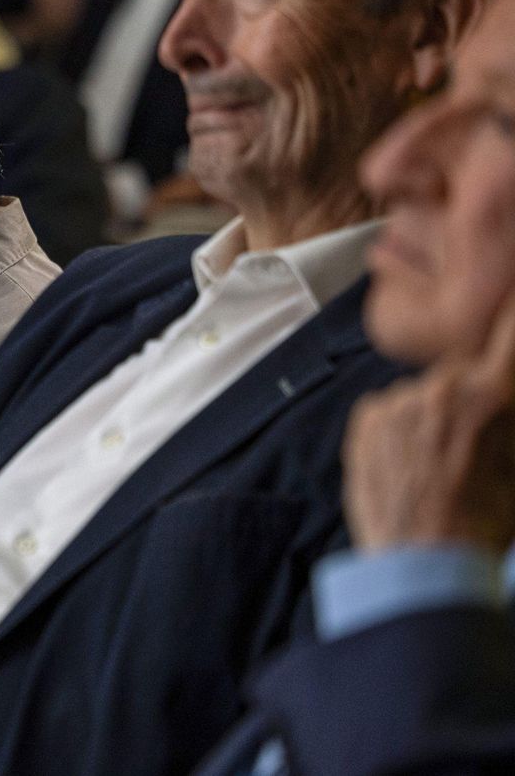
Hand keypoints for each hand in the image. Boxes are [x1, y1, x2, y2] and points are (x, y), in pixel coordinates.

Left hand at [343, 294, 514, 553]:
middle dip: (475, 392)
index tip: (508, 301)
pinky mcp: (366, 418)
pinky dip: (404, 428)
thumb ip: (508, 417)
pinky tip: (412, 465)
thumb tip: (501, 398)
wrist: (423, 564)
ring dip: (436, 414)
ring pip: (427, 393)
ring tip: (442, 463)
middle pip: (466, 370)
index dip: (511, 316)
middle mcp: (443, 386)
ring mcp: (399, 401)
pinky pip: (393, 410)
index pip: (512, 329)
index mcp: (494, 395)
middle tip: (477, 437)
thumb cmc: (487, 521)